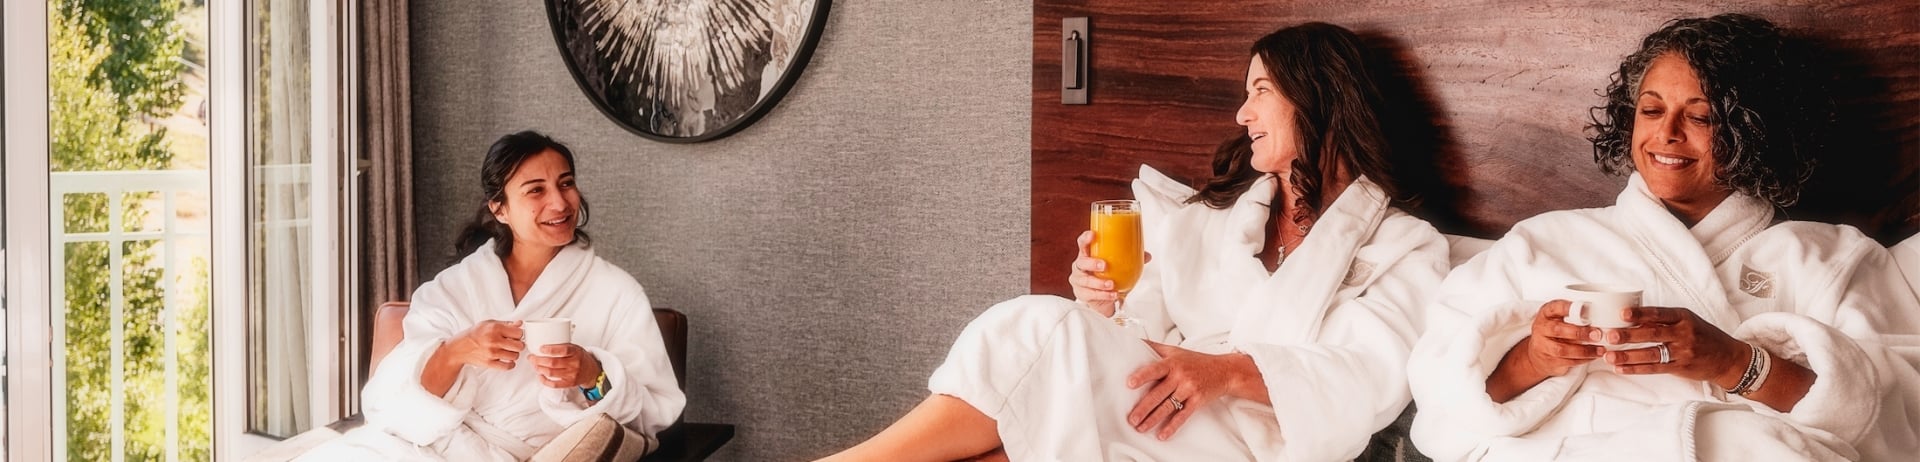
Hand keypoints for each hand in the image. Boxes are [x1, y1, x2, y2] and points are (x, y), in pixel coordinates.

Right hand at [443, 320, 524, 370]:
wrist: (460, 347)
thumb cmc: (475, 334)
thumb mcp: (489, 323)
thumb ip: (506, 324)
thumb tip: (519, 323)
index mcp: (495, 328)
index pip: (519, 333)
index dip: (519, 334)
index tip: (515, 335)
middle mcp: (494, 340)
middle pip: (519, 346)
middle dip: (518, 345)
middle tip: (514, 344)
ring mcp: (492, 353)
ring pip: (515, 356)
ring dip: (514, 354)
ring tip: (508, 351)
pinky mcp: (489, 363)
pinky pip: (507, 367)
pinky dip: (510, 364)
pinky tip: (507, 360)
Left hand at [530, 343, 604, 388]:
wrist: (591, 371)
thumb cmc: (579, 357)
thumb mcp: (575, 347)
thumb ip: (562, 346)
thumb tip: (542, 341)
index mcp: (576, 352)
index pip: (563, 350)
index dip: (550, 350)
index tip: (541, 348)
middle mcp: (574, 364)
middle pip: (553, 363)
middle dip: (539, 360)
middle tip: (532, 357)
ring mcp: (572, 375)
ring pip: (551, 373)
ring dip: (539, 369)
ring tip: (534, 365)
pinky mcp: (569, 383)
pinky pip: (554, 384)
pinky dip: (544, 380)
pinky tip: (540, 375)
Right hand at [1068, 230, 1149, 316]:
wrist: (1101, 296)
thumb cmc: (1105, 275)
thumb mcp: (1117, 265)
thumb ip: (1131, 259)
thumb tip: (1146, 256)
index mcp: (1088, 254)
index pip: (1083, 243)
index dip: (1086, 238)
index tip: (1093, 235)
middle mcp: (1080, 266)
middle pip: (1082, 262)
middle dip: (1092, 263)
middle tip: (1104, 265)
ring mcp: (1079, 280)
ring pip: (1085, 280)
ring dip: (1099, 282)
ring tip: (1111, 284)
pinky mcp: (1082, 293)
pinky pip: (1091, 294)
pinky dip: (1103, 295)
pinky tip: (1113, 294)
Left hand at [1123, 342, 1254, 439]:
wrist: (1224, 370)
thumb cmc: (1195, 361)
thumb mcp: (1175, 350)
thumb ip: (1154, 347)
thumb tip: (1132, 342)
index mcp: (1172, 363)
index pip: (1155, 369)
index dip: (1142, 376)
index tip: (1130, 384)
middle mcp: (1180, 376)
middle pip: (1159, 394)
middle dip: (1144, 408)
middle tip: (1131, 419)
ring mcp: (1189, 389)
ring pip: (1168, 407)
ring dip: (1153, 419)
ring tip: (1140, 428)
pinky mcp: (1197, 401)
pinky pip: (1183, 416)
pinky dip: (1172, 426)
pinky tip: (1162, 435)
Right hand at [1486, 301, 1604, 401]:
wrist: (1538, 353)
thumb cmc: (1554, 331)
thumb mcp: (1559, 318)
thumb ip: (1574, 315)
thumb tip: (1601, 317)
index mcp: (1546, 314)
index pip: (1554, 308)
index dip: (1568, 308)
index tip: (1583, 309)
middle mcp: (1542, 328)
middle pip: (1558, 330)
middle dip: (1579, 332)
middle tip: (1597, 334)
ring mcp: (1543, 345)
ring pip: (1562, 349)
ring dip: (1584, 350)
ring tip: (1599, 349)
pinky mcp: (1550, 360)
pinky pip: (1567, 361)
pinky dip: (1583, 360)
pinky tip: (1593, 356)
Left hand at [1601, 306, 1750, 387]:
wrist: (1728, 358)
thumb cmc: (1703, 336)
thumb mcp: (1687, 322)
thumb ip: (1663, 321)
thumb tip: (1631, 319)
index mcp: (1684, 317)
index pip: (1659, 314)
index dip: (1640, 314)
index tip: (1622, 313)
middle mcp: (1684, 333)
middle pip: (1652, 334)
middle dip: (1628, 335)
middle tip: (1609, 335)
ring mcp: (1683, 352)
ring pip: (1651, 354)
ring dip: (1628, 355)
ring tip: (1608, 355)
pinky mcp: (1681, 368)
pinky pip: (1655, 369)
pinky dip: (1636, 369)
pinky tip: (1620, 368)